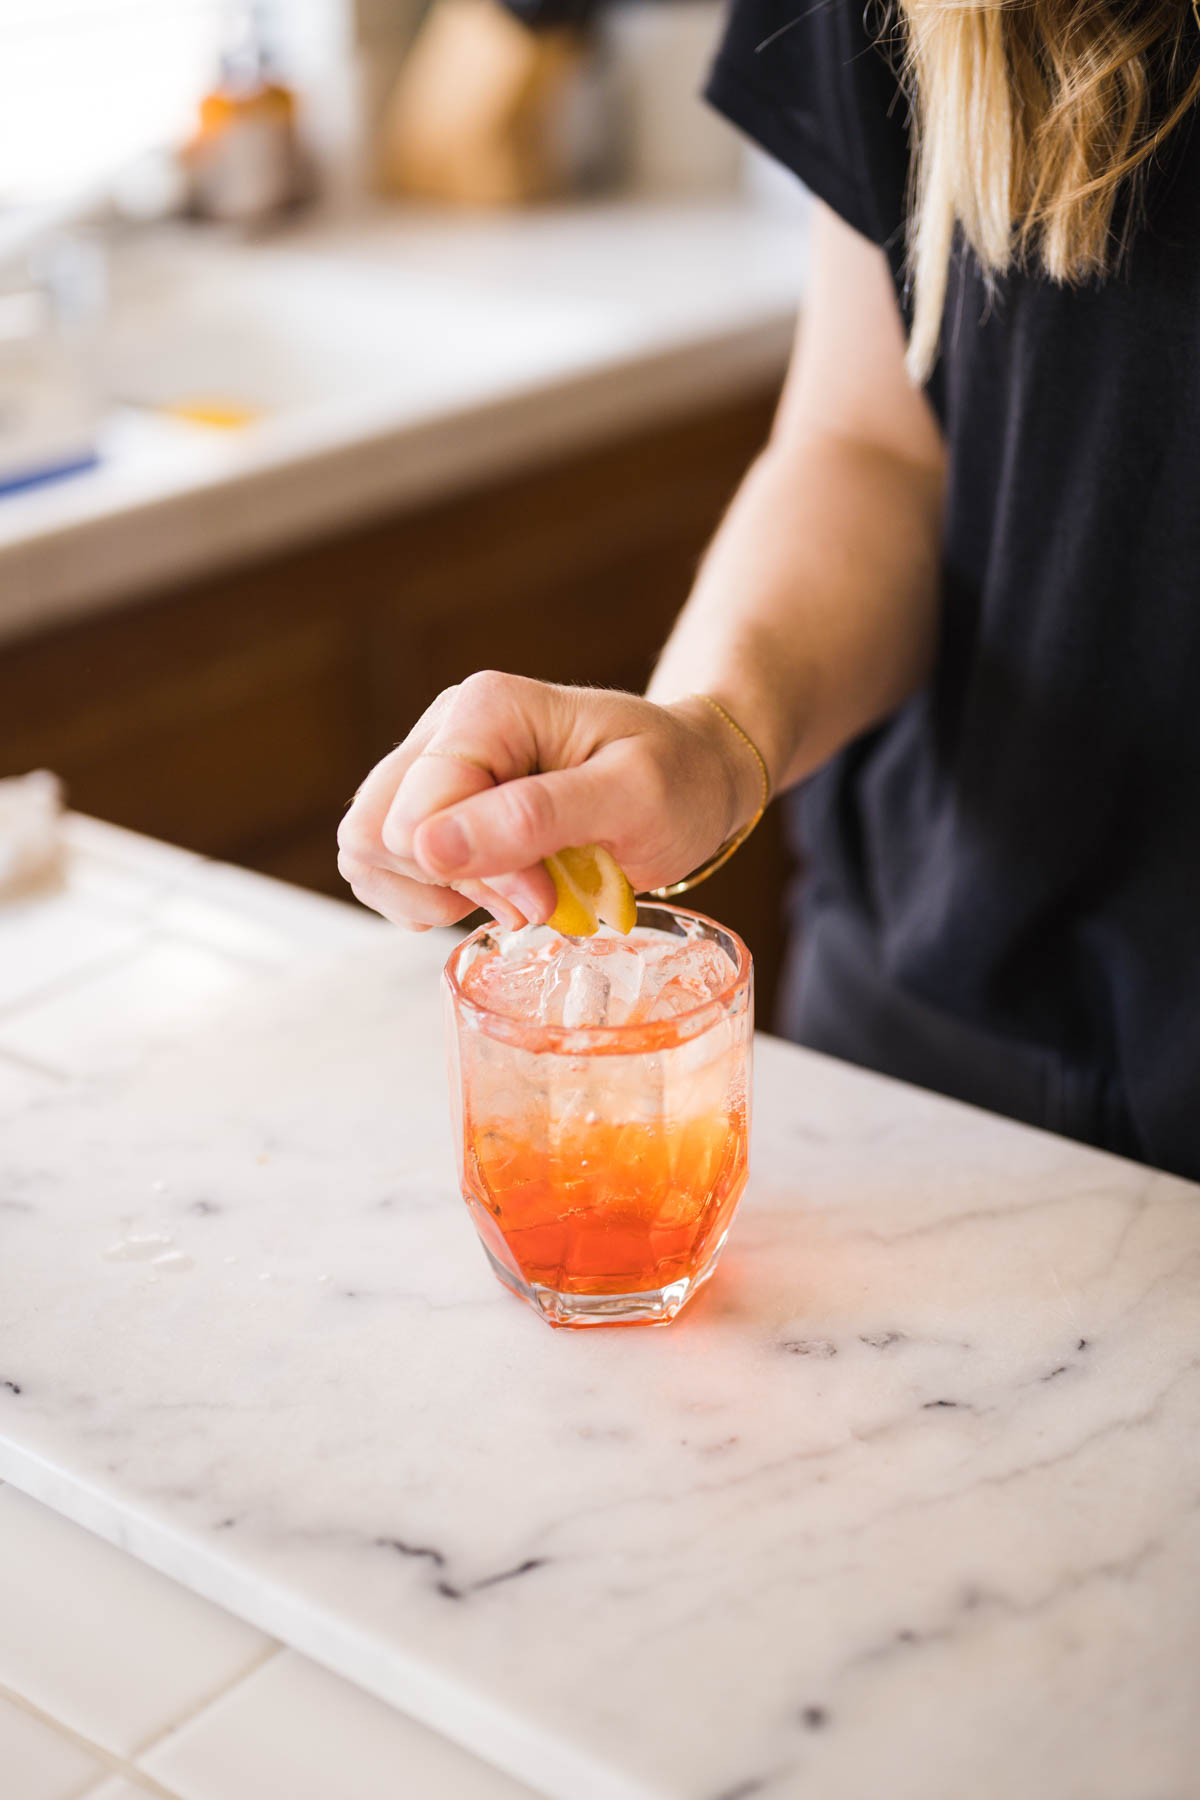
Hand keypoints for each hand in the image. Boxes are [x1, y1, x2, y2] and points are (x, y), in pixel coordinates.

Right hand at [336, 671, 761, 929]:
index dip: (473, 870)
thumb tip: (430, 847)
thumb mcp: (632, 798)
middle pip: (378, 833)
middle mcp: (445, 727)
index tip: (545, 893)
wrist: (695, 775)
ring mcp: (433, 766)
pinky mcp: (435, 805)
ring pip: (369, 851)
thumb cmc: (677, 780)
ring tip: (517, 895)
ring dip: (435, 895)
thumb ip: (533, 818)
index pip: (416, 814)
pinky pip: (383, 866)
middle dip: (454, 884)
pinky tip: (490, 894)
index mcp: (485, 709)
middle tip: (539, 897)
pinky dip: (426, 898)